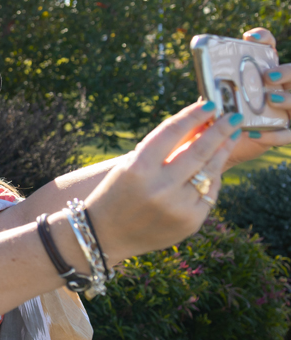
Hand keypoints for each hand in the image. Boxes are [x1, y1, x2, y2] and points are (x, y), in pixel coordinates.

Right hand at [84, 100, 239, 262]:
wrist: (105, 234)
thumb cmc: (117, 193)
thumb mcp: (131, 166)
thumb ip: (164, 148)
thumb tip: (199, 124)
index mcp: (138, 168)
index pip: (172, 132)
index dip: (193, 115)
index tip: (210, 105)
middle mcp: (159, 187)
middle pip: (199, 150)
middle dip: (220, 130)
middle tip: (234, 116)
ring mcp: (177, 207)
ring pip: (210, 171)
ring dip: (223, 151)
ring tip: (231, 137)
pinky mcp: (190, 222)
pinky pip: (209, 193)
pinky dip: (212, 178)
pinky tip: (213, 167)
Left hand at [224, 28, 290, 169]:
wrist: (227, 139)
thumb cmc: (225, 111)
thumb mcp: (218, 95)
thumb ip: (216, 84)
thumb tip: (207, 74)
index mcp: (264, 73)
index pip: (268, 49)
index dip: (263, 39)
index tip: (250, 37)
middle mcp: (281, 87)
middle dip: (286, 72)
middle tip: (268, 75)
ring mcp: (286, 109)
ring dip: (287, 99)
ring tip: (270, 99)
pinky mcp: (284, 130)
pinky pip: (288, 133)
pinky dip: (275, 134)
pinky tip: (256, 133)